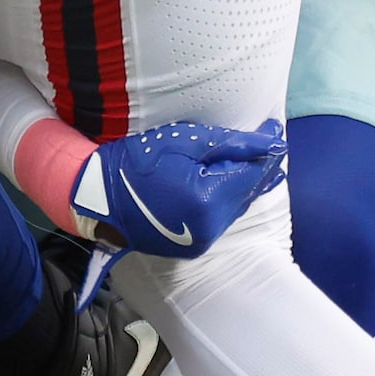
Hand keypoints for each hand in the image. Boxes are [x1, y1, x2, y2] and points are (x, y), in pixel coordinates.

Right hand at [70, 118, 287, 265]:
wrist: (99, 196)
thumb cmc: (137, 162)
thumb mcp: (183, 142)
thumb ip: (230, 144)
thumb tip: (272, 143)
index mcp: (208, 200)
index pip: (253, 171)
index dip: (267, 150)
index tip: (275, 130)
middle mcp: (210, 226)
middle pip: (248, 191)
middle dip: (261, 167)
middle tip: (271, 142)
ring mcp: (203, 239)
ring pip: (237, 206)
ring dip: (246, 183)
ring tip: (256, 161)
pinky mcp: (193, 245)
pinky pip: (221, 217)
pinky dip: (229, 199)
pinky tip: (230, 183)